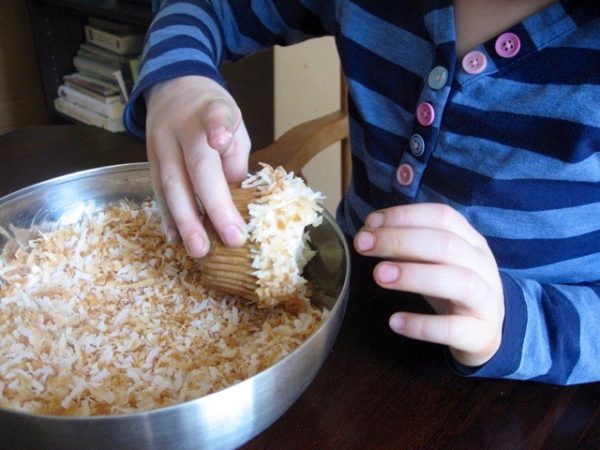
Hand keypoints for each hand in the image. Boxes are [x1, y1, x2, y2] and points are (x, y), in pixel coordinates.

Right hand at [145, 75, 250, 256]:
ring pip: (170, 186)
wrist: (172, 86)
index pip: (214, 118)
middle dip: (211, 208)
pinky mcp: (149, 160)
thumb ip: (235, 155)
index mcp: (209, 111)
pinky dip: (168, 217)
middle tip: (229, 240)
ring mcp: (159, 145)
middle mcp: (180, 129)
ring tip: (199, 250)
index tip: (220, 140)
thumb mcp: (233, 119)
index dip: (217, 129)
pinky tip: (175, 238)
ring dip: (185, 221)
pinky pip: (158, 191)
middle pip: (194, 170)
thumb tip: (236, 198)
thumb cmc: (211, 110)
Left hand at [353, 203, 504, 366]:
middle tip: (363, 244)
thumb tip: (370, 232)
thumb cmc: (451, 289)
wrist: (485, 334)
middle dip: (400, 240)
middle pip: (447, 244)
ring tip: (378, 276)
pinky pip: (454, 329)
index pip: (442, 216)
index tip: (370, 223)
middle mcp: (483, 265)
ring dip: (415, 275)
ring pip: (459, 281)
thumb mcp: (433, 263)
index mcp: (471, 241)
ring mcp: (487, 300)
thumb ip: (406, 247)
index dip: (405, 216)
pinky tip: (395, 322)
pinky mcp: (481, 334)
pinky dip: (423, 325)